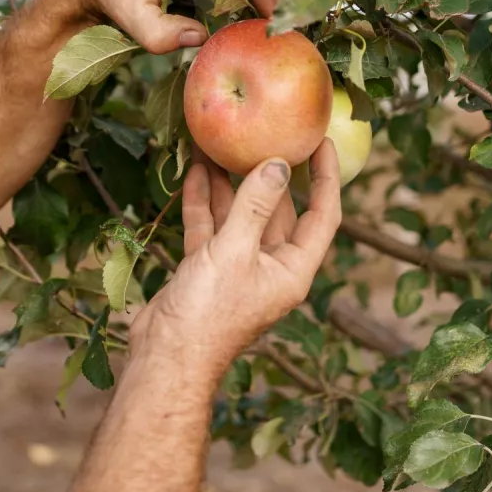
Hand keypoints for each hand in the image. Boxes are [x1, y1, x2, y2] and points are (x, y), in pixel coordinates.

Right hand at [129, 140, 341, 379]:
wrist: (165, 357)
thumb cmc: (208, 313)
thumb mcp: (235, 252)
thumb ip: (255, 206)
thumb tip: (278, 164)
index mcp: (292, 269)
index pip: (322, 215)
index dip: (325, 178)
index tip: (321, 141)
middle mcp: (270, 266)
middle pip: (278, 210)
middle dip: (269, 173)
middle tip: (266, 133)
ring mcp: (237, 267)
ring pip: (240, 214)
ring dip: (230, 183)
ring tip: (221, 144)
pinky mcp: (207, 267)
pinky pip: (211, 226)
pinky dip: (204, 201)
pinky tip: (196, 171)